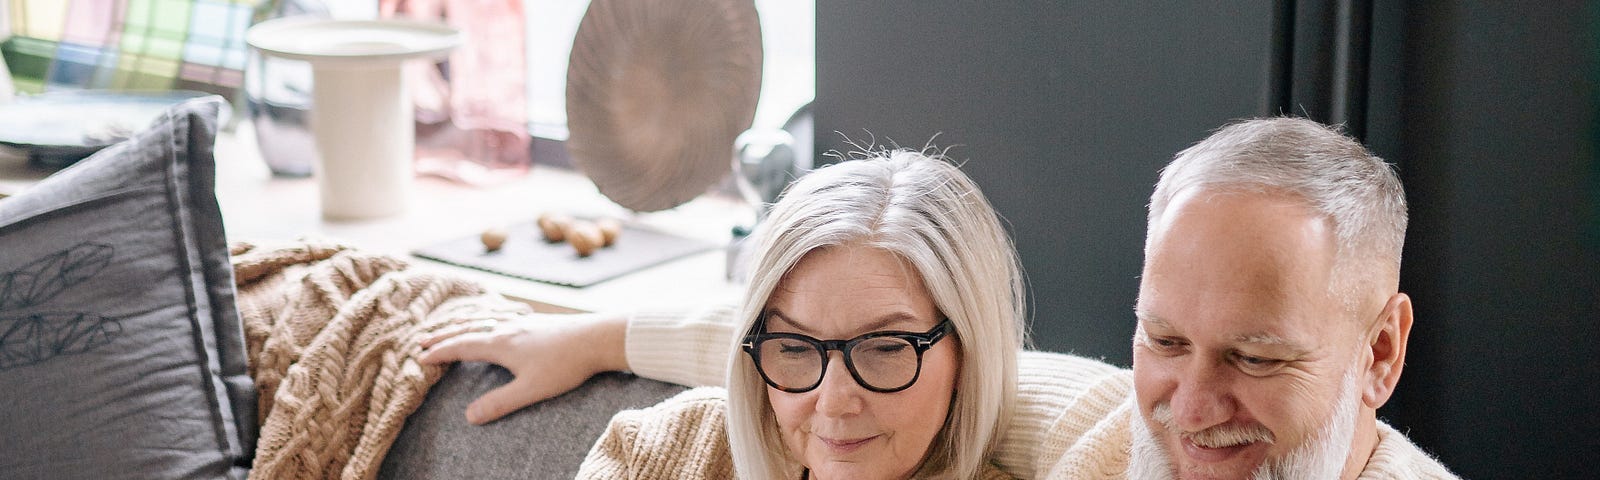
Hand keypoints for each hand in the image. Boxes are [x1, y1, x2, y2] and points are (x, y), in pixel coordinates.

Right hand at [419, 312, 627, 424]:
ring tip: (451, 325)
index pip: (462, 346)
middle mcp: (507, 326)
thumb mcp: (531, 389)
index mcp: (500, 343)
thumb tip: (469, 417)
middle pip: (468, 328)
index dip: (440, 352)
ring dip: (463, 323)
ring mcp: (522, 320)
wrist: (598, 337)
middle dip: (444, 335)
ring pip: (485, 318)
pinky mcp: (537, 320)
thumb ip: (500, 403)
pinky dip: (488, 315)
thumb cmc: (566, 364)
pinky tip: (495, 317)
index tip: (420, 356)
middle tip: (423, 339)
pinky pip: (502, 313)